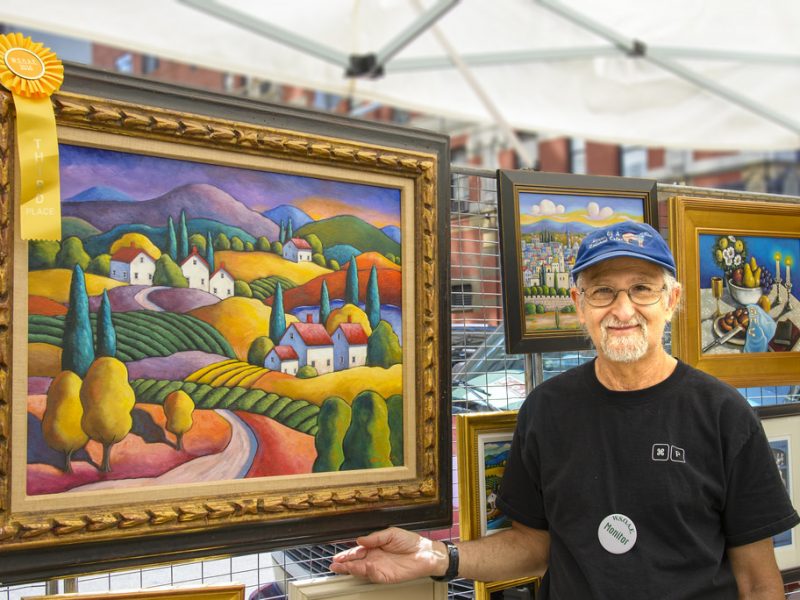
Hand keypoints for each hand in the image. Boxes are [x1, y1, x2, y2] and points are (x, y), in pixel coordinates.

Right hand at [330, 527, 446, 583]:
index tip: (338, 557)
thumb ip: (375, 537)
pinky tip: (362, 568)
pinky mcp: (386, 576)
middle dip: (344, 564)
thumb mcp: (391, 533)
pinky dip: (367, 572)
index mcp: (375, 547)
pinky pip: (374, 576)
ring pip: (362, 571)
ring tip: (342, 568)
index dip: (347, 554)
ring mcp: (380, 568)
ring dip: (352, 570)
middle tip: (334, 565)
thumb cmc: (410, 542)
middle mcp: (375, 559)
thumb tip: (360, 539)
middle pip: (356, 563)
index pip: (357, 552)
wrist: (425, 553)